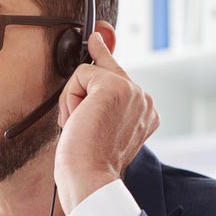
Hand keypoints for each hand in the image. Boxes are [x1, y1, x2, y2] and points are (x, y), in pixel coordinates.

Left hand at [55, 32, 159, 213]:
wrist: (89, 178)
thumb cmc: (87, 162)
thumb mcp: (96, 126)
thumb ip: (99, 99)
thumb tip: (92, 63)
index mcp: (145, 112)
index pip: (120, 76)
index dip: (104, 57)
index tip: (96, 38)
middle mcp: (144, 100)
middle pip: (102, 72)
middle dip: (79, 96)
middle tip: (79, 124)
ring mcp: (132, 91)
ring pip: (89, 73)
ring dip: (73, 101)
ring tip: (81, 127)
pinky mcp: (114, 86)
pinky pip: (80, 74)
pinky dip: (70, 98)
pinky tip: (77, 120)